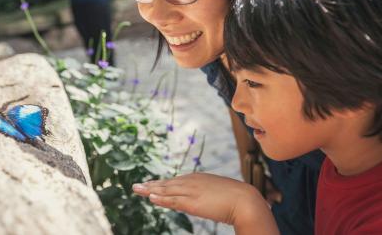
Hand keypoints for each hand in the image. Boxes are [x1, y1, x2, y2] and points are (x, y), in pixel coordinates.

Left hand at [132, 172, 277, 233]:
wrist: (245, 200)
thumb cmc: (237, 198)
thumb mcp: (218, 193)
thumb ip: (209, 194)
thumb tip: (206, 199)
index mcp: (198, 178)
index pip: (176, 181)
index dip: (162, 184)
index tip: (151, 185)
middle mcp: (192, 182)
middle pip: (167, 184)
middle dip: (151, 185)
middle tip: (136, 186)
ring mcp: (191, 191)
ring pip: (166, 190)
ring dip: (150, 190)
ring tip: (137, 189)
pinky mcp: (192, 202)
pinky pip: (173, 201)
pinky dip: (161, 199)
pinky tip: (151, 197)